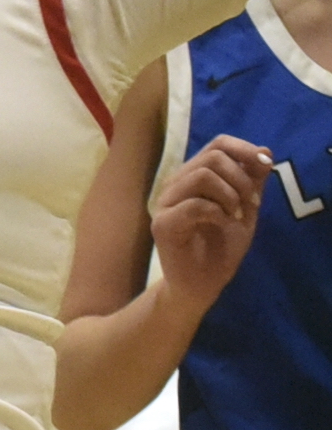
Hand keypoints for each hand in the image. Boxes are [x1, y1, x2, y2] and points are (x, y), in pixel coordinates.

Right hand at [151, 133, 273, 315]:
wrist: (201, 285)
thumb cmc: (220, 248)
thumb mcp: (245, 210)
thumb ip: (252, 183)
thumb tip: (265, 151)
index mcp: (194, 177)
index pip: (217, 144)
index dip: (244, 149)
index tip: (267, 166)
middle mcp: (177, 183)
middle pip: (212, 157)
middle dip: (242, 178)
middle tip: (251, 203)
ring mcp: (166, 202)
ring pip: (202, 176)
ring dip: (230, 194)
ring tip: (236, 215)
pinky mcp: (163, 224)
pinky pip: (195, 205)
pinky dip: (218, 213)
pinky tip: (223, 224)